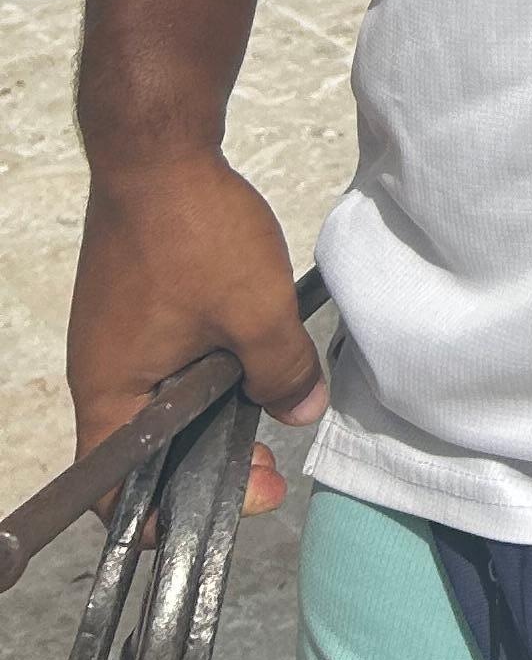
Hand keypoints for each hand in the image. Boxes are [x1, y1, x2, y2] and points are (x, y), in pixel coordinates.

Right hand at [69, 158, 326, 514]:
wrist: (157, 148)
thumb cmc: (192, 232)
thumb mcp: (256, 311)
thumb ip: (281, 373)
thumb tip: (301, 413)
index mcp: (111, 396)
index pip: (121, 495)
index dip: (178, 512)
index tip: (246, 490)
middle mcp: (101, 375)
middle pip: (148, 453)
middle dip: (208, 463)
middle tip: (267, 455)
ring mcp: (114, 338)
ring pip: (162, 403)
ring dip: (210, 412)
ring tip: (266, 397)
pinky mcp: (131, 306)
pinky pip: (165, 360)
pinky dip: (204, 370)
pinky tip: (247, 352)